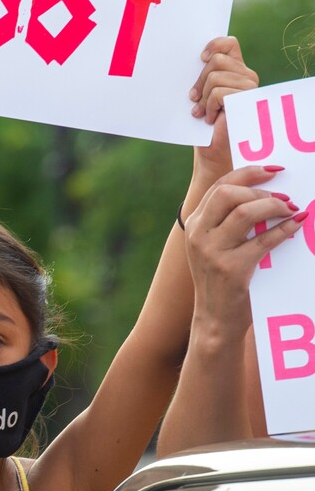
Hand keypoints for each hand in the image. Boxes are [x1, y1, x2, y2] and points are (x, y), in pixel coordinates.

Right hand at [185, 166, 306, 339]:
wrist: (214, 319)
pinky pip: (263, 241)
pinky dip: (284, 229)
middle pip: (228, 193)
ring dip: (273, 206)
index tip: (272, 170)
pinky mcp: (232, 269)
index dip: (248, 173)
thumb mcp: (211, 246)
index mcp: (194, 223)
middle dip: (260, 190)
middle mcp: (198, 233)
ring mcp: (212, 251)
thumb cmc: (220, 279)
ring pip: (244, 212)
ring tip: (290, 208)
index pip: (219, 185)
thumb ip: (225, 221)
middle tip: (283, 197)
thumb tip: (262, 194)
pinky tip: (296, 224)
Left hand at [190, 36, 257, 175]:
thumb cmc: (205, 123)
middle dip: (200, 80)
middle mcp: (247, 76)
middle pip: (217, 60)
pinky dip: (209, 106)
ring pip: (215, 76)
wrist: (213, 151)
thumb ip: (203, 74)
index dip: (214, 45)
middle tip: (193, 98)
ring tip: (201, 112)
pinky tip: (210, 118)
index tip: (200, 58)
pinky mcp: (246, 101)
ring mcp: (249, 88)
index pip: (229, 43)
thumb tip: (194, 56)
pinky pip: (218, 92)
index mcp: (236, 70)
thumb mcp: (201, 93)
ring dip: (203, 97)